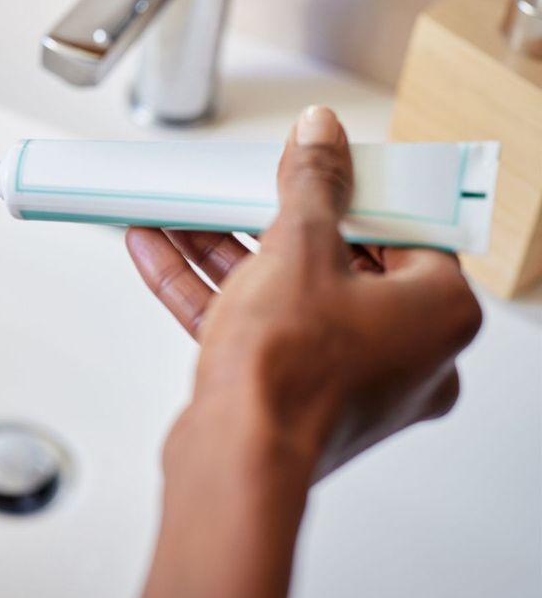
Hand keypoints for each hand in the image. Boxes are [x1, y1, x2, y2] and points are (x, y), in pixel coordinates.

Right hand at [125, 107, 481, 597]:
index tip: (315, 168)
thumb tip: (322, 137)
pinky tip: (159, 251)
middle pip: (333, 261)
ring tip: (179, 212)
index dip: (351, 191)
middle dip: (265, 219)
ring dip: (223, 250)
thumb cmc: (291, 376)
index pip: (402, 229)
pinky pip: (253, 328)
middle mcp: (404, 352)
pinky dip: (209, 291)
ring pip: (282, 295)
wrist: (237, 460)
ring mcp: (345, 379)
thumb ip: (312, 185)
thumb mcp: (299, 248)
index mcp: (438, 314)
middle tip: (238, 186)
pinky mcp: (291, 396)